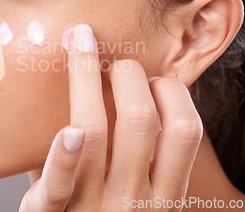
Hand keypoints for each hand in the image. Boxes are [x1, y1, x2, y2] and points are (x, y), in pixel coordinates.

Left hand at [19, 24, 203, 211]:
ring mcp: (93, 207)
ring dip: (88, 79)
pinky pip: (60, 183)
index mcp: (164, 194)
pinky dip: (64, 155)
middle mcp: (135, 200)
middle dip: (128, 74)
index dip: (171, 92)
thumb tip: (124, 92)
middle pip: (139, 119)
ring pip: (97, 133)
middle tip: (113, 61)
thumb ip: (135, 156)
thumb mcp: (133, 194)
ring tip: (81, 48)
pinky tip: (70, 130)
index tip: (152, 78)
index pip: (184, 131)